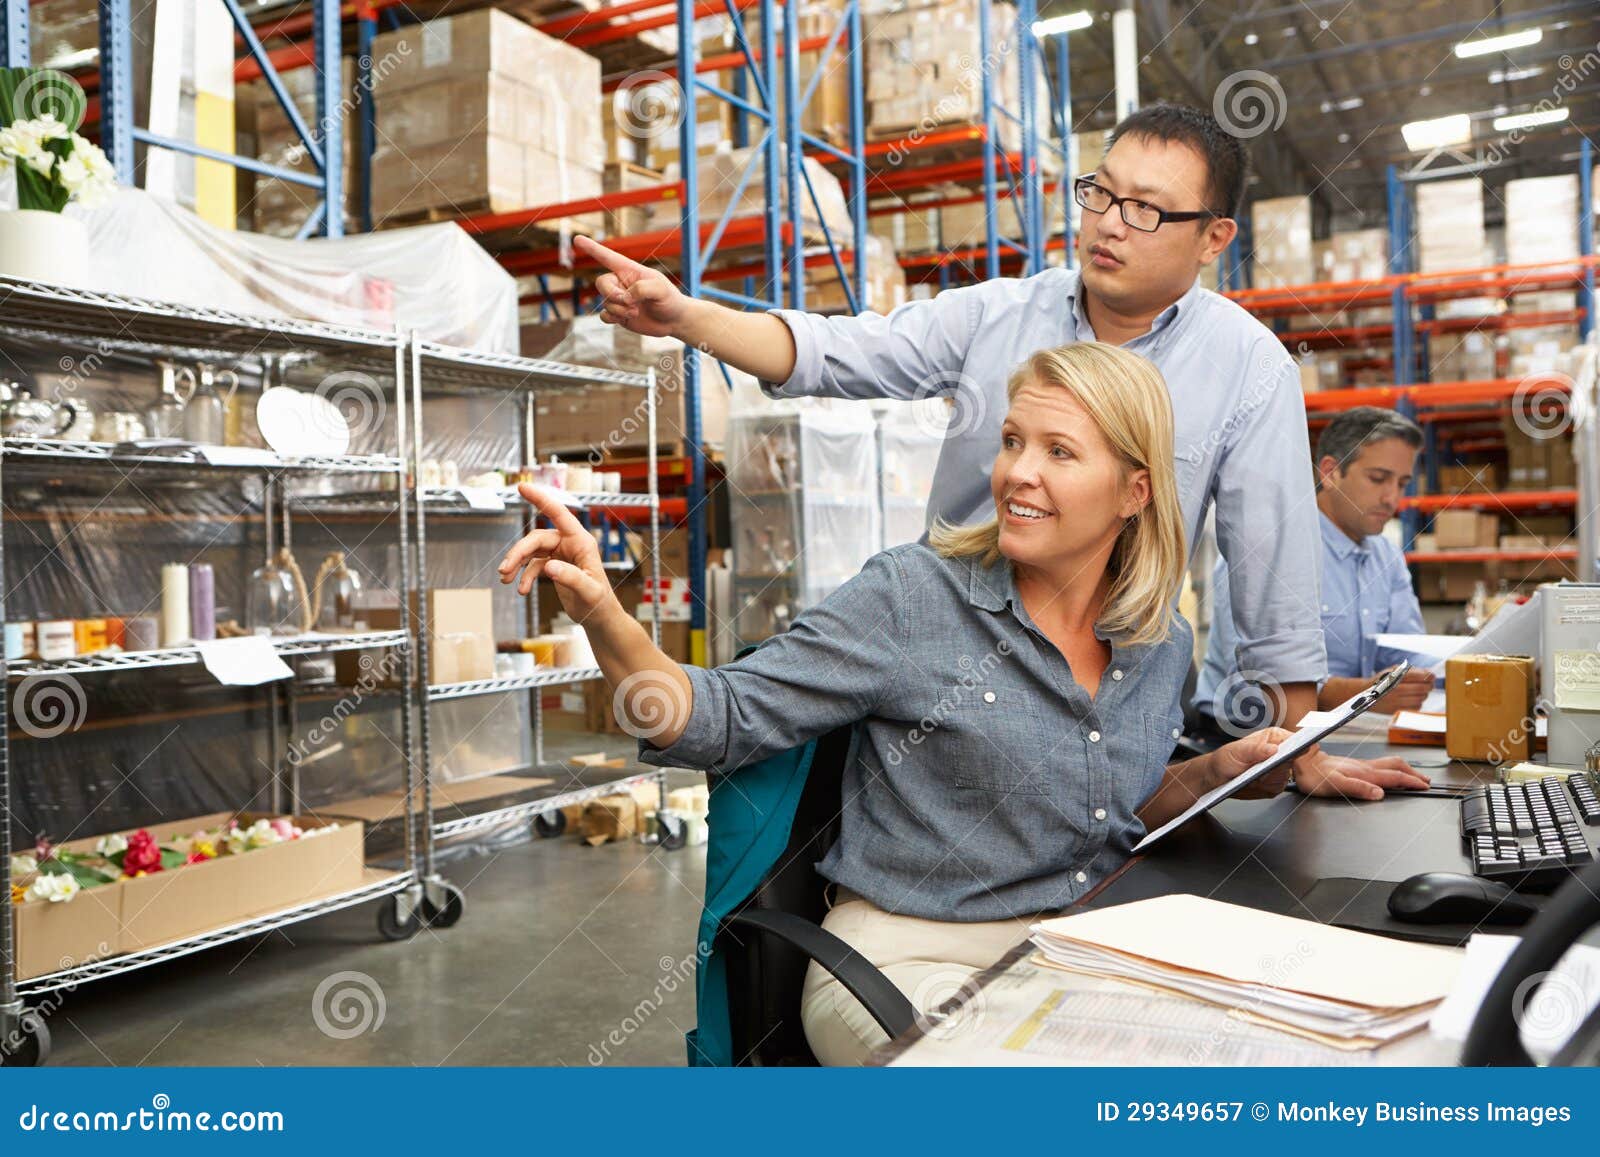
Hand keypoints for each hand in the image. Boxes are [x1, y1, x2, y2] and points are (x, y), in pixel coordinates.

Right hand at [497, 484, 617, 622]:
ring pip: (531, 550)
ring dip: (517, 564)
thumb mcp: (589, 591)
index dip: (541, 499)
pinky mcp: (554, 565)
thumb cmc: (600, 602)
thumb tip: (549, 566)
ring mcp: (561, 553)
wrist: (600, 617)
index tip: (522, 487)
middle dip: (518, 552)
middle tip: (504, 570)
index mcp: (581, 542)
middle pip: (536, 538)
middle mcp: (570, 543)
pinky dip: (524, 576)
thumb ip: (571, 578)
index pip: (559, 514)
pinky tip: (521, 590)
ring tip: (505, 579)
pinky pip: (533, 565)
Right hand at [576, 235, 689, 337]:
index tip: (577, 239)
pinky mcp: (618, 314)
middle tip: (630, 303)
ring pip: (605, 302)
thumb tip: (626, 297)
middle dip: (613, 295)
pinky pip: (604, 315)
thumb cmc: (670, 299)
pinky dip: (613, 318)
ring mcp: (619, 299)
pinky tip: (626, 319)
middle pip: (601, 283)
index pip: (607, 257)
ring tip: (636, 311)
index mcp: (629, 270)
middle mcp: (621, 282)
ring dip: (619, 309)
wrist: (673, 320)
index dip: (592, 248)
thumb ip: (642, 288)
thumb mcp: (661, 289)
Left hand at [1211, 728, 1294, 799]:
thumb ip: (1254, 749)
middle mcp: (1279, 752)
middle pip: (1293, 760)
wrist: (1217, 778)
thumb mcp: (1235, 751)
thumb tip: (1273, 749)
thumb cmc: (1225, 759)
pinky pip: (1278, 788)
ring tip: (1252, 775)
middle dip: (1276, 767)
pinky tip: (1254, 783)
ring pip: (1285, 776)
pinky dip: (1266, 788)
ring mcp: (1279, 769)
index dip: (1298, 746)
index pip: (1294, 739)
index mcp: (1273, 738)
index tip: (1295, 752)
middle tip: (1260, 768)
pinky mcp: (1276, 784)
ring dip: (1268, 779)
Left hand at [1291, 749, 1430, 800]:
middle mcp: (1365, 767)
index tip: (1424, 786)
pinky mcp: (1354, 765)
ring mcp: (1360, 765)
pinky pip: (1380, 765)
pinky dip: (1393, 769)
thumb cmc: (1314, 776)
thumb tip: (1379, 794)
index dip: (1411, 781)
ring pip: (1389, 763)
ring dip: (1405, 769)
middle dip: (1413, 774)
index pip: (1394, 776)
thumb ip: (1358, 788)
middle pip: (1396, 767)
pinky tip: (1391, 773)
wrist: (1301, 762)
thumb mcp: (1335, 786)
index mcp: (1364, 773)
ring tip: (1415, 776)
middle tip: (1426, 782)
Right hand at [1373, 666, 1435, 712]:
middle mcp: (1395, 689)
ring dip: (1424, 695)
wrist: (1364, 696)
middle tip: (1429, 685)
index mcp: (1394, 677)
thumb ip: (1410, 671)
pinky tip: (1412, 699)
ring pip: (1421, 698)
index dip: (1429, 676)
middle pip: (1422, 688)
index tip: (1432, 676)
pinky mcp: (1396, 710)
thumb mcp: (1392, 671)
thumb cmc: (1381, 682)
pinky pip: (1415, 707)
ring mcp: (1396, 701)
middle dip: (1429, 686)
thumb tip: (1429, 673)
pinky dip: (1418, 703)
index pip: (1418, 676)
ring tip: (1420, 692)